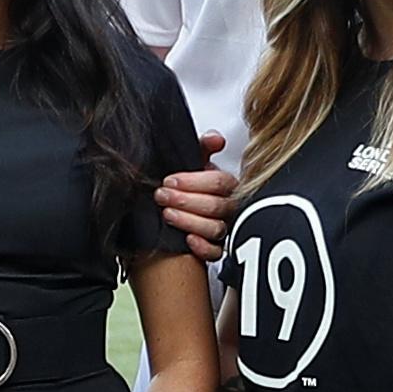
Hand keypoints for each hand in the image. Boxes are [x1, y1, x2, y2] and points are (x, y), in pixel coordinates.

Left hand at [155, 136, 233, 263]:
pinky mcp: (218, 249)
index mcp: (227, 184)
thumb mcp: (194, 163)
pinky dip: (202, 247)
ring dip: (189, 221)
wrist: (178, 210)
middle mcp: (229, 207)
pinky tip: (187, 240)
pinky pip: (216, 252)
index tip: (170, 180)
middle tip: (162, 196)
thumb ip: (203, 147)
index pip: (219, 182)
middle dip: (186, 201)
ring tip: (168, 214)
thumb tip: (215, 138)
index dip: (194, 181)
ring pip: (216, 229)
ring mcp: (226, 228)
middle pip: (216, 206)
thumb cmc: (189, 186)